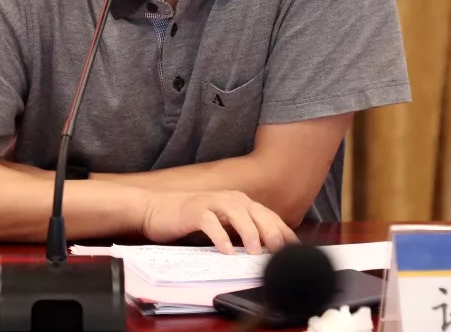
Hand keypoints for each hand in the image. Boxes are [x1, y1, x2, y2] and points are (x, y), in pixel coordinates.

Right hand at [141, 190, 298, 253]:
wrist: (156, 210)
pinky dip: (219, 236)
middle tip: (280, 251)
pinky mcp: (193, 210)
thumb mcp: (222, 225)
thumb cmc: (191, 219)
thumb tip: (267, 250)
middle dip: (271, 231)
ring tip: (255, 251)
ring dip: (248, 232)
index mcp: (239, 202)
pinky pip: (209, 222)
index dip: (282, 231)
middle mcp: (228, 199)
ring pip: (236, 213)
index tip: (294, 249)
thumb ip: (241, 232)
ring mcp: (210, 202)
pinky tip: (226, 251)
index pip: (267, 216)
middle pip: (256, 213)